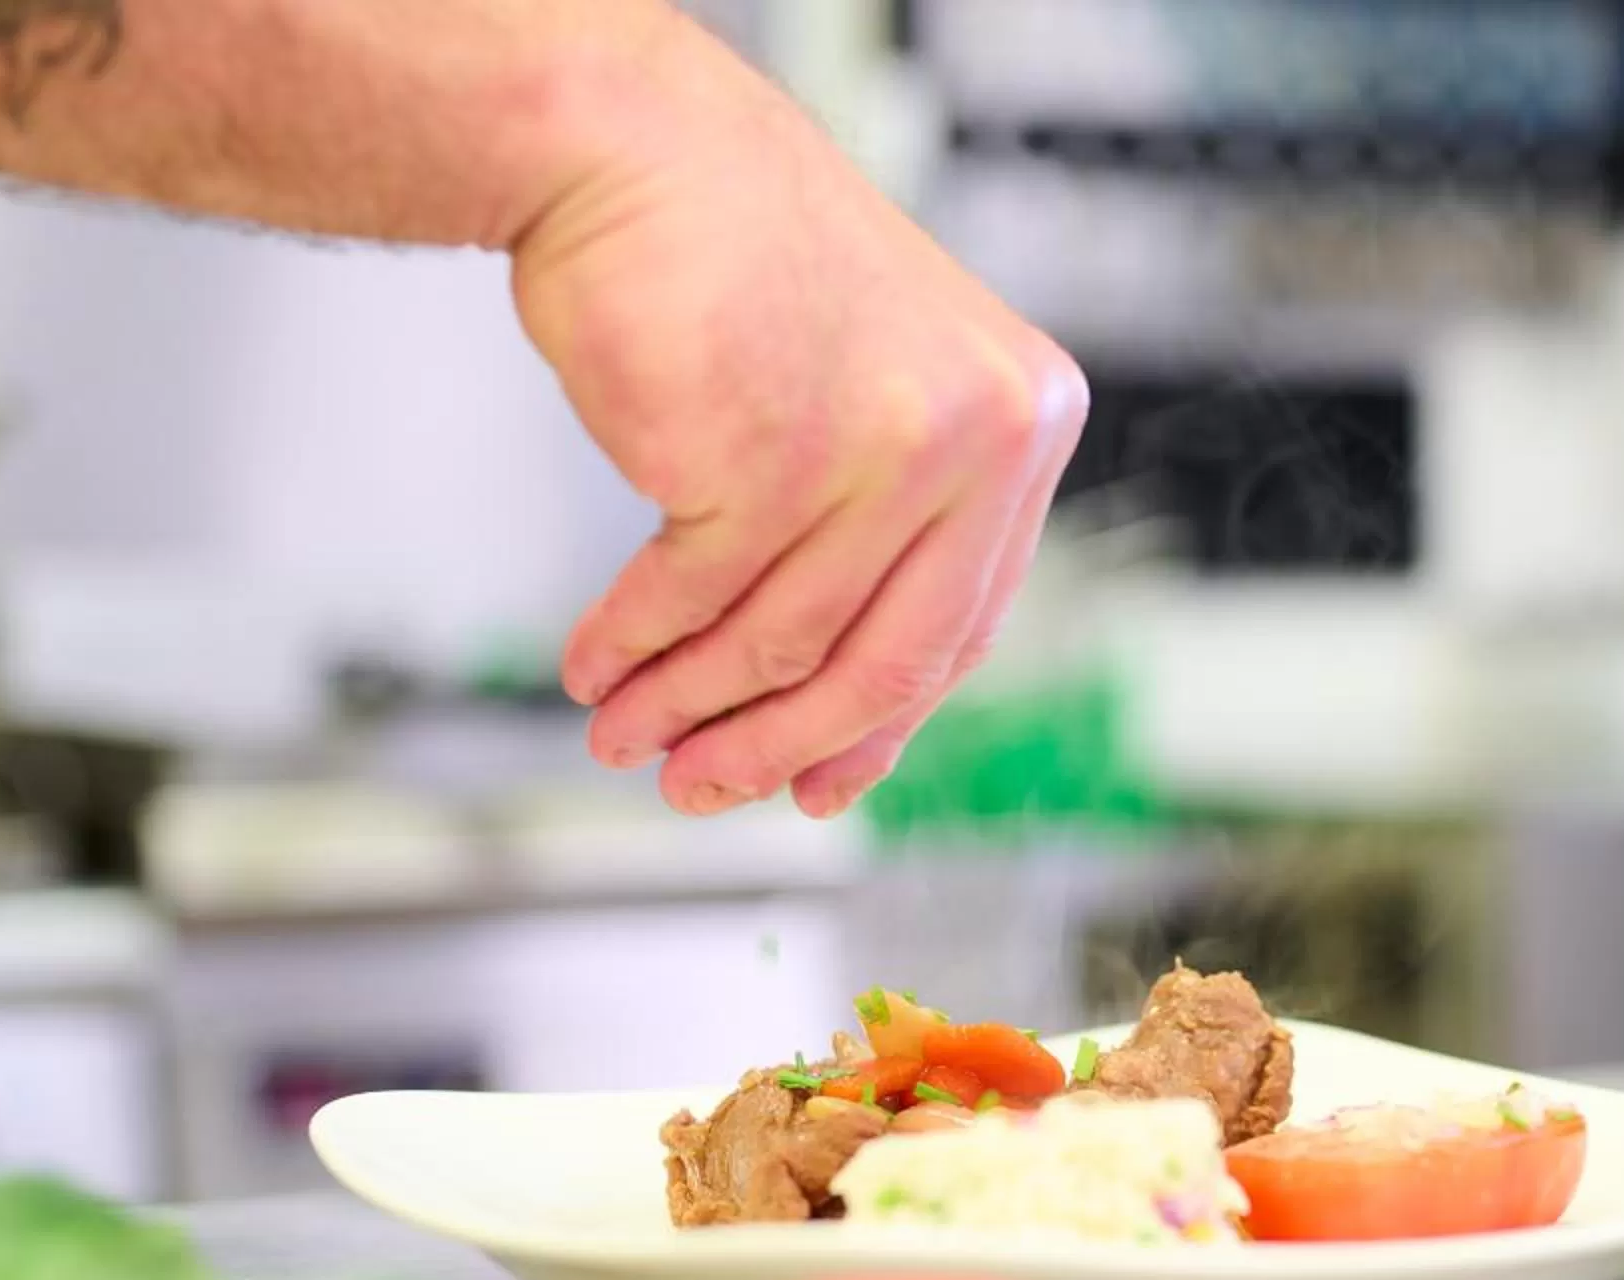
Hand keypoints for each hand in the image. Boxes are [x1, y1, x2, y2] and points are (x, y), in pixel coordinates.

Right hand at [510, 16, 1086, 818]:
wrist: (631, 146)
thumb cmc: (737, 262)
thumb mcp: (868, 395)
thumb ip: (885, 535)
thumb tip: (842, 724)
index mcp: (1029, 417)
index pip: (962, 625)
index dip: (876, 726)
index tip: (816, 785)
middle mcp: (985, 433)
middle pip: (887, 661)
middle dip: (775, 746)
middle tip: (696, 788)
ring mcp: (888, 448)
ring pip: (780, 642)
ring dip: (684, 706)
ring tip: (619, 735)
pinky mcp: (776, 460)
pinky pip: (694, 599)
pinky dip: (633, 646)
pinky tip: (594, 667)